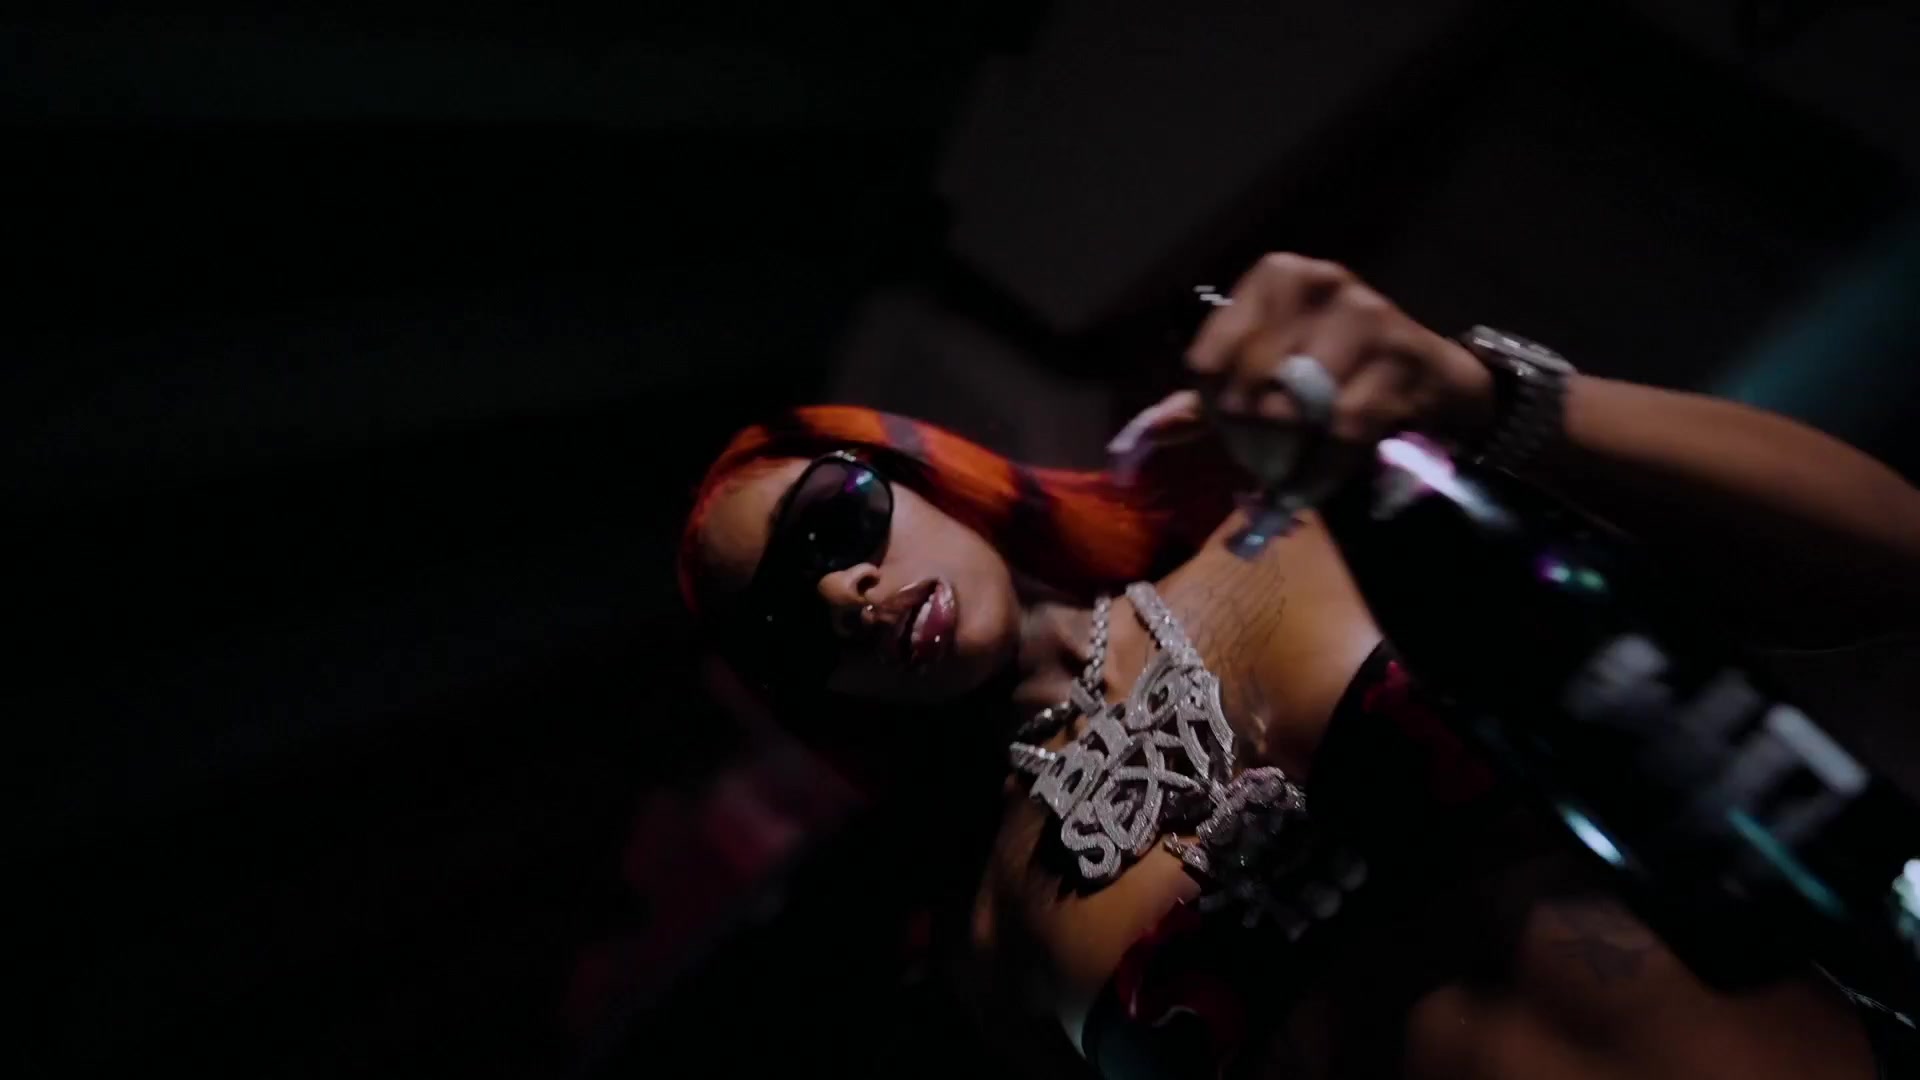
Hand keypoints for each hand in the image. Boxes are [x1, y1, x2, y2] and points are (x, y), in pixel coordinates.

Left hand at [1185, 254, 1494, 447]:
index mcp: (1276, 278)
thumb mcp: (1272, 368)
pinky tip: (1315, 480)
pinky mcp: (1399, 362)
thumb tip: (1154, 430)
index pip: (1209, 357)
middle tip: (1260, 461)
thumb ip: (1211, 396)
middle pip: (1247, 385)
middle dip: (1249, 437)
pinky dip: (1321, 468)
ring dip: (1285, 453)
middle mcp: (1319, 284)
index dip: (1214, 408)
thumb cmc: (1337, 370)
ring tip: (1287, 470)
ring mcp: (1364, 317)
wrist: (1431, 377)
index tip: (1231, 432)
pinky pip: (1342, 431)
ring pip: (1291, 407)